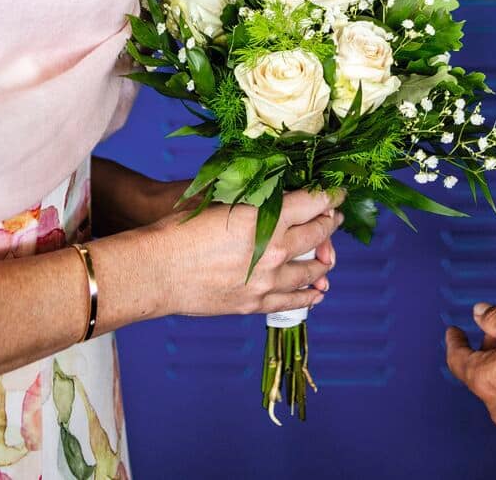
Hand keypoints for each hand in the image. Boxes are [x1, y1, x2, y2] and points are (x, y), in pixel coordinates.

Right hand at [150, 189, 342, 317]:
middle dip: (330, 224)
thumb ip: (252, 197)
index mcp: (266, 216)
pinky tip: (316, 291)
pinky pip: (294, 301)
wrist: (158, 270)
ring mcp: (267, 279)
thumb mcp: (221, 200)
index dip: (330, 196)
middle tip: (334, 219)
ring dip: (324, 261)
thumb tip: (275, 192)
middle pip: (318, 235)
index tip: (337, 194)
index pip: (313, 203)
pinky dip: (309, 295)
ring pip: (312, 271)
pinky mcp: (256, 303)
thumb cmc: (181, 229)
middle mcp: (274, 249)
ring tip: (328, 257)